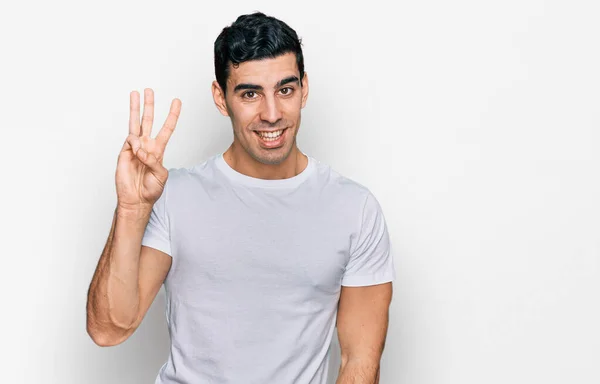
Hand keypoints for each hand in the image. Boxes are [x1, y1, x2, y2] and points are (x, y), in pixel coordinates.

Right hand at [115, 88, 181, 211]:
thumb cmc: (150, 189)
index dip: (172, 115)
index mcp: (158, 150)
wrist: (136, 199)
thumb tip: (142, 149)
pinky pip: (130, 140)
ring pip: (135, 123)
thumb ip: (155, 161)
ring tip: (135, 94)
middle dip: (149, 105)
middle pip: (148, 120)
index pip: (167, 128)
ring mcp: (134, 148)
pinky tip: (137, 151)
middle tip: (149, 90)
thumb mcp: (161, 175)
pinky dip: (135, 144)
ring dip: (135, 108)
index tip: (177, 102)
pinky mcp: (124, 152)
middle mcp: (146, 146)